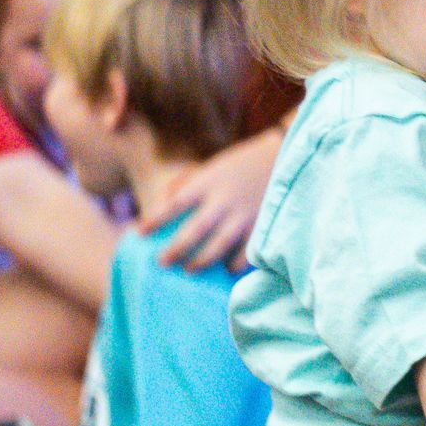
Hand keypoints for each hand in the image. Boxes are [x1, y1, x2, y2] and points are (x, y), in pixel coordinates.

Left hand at [145, 128, 281, 270]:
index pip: (176, 203)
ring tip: (189, 269)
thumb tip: (163, 203)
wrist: (286, 156)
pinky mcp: (263, 224)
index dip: (156, 219)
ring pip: (220, 245)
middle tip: (161, 263)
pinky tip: (227, 269)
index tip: (139, 232)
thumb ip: (188, 183)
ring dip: (202, 261)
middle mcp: (225, 200)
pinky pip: (247, 251)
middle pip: (196, 230)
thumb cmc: (242, 163)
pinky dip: (236, 263)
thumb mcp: (213, 166)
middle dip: (176, 249)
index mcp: (209, 182)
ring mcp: (245, 214)